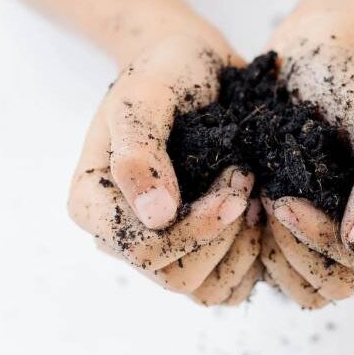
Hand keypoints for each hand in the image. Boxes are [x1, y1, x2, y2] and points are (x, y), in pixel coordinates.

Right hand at [68, 34, 260, 299]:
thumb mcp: (145, 95)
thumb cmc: (164, 72)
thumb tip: (155, 216)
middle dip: (223, 233)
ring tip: (253, 194)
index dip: (195, 230)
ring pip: (205, 289)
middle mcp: (122, 235)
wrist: (193, 65)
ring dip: (242, 247)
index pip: (142, 250)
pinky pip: (228, 285)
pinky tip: (260, 213)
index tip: (236, 184)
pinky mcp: (197, 250)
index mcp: (93, 204)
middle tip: (246, 179)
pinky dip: (253, 257)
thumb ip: (140, 149)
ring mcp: (161, 246)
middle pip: (176, 277)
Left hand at [258, 24, 353, 306]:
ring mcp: (353, 238)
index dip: (315, 239)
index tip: (279, 198)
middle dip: (291, 248)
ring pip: (309, 288)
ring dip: (275, 253)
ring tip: (259, 204)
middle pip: (336, 285)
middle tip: (265, 200)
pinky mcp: (319, 235)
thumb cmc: (349, 80)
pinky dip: (265, 249)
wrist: (319, 59)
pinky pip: (289, 272)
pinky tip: (254, 208)